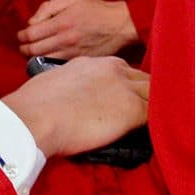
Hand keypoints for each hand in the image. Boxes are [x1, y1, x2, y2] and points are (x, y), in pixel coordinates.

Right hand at [0, 56, 149, 158]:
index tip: (125, 100)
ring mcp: (125, 89)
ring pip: (155, 93)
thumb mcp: (55, 83)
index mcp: (94, 62)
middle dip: (146, 93)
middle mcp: (113, 69)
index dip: (127, 86)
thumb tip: (71, 100)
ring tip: (158, 122)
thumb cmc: (34, 105)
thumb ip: (71, 86)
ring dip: (156, 106)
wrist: (34, 118)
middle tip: (147, 112)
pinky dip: (160, 121)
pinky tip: (158, 132)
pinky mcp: (132, 110)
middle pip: (143, 78)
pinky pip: (157, 113)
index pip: (123, 71)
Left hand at [18, 0, 138, 60]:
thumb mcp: (71, 0)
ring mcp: (72, 52)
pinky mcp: (79, 61)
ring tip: (32, 53)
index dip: (21, 36)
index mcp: (61, 22)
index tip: (21, 36)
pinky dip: (48, 63)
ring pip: (43, 60)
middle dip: (24, 49)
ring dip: (33, 58)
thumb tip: (32, 22)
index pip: (31, 34)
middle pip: (33, 50)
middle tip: (23, 46)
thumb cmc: (95, 10)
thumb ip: (48, 8)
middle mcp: (65, 39)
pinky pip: (56, 65)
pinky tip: (47, 58)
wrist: (119, 25)